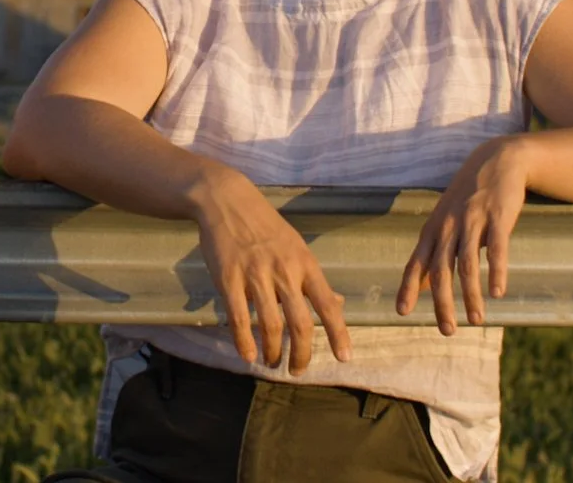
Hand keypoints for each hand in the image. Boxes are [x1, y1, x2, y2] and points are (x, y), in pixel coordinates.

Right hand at [191, 169, 350, 372]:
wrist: (227, 202)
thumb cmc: (266, 227)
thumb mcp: (297, 248)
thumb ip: (314, 279)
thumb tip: (338, 304)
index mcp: (305, 264)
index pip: (328, 304)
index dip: (338, 333)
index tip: (345, 357)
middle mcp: (284, 271)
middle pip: (300, 323)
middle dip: (301, 354)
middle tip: (298, 371)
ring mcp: (256, 275)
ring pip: (271, 325)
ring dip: (273, 351)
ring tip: (272, 363)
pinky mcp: (229, 279)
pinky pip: (239, 318)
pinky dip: (244, 341)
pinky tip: (248, 354)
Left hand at [397, 135, 530, 334]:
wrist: (497, 161)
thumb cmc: (468, 198)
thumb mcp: (445, 222)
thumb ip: (435, 252)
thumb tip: (421, 284)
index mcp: (433, 230)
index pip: (416, 263)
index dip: (408, 287)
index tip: (402, 312)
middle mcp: (449, 226)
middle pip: (441, 271)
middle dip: (442, 303)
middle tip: (447, 331)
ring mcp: (473, 221)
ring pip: (468, 264)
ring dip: (472, 296)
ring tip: (476, 320)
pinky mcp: (498, 217)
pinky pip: (497, 249)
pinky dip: (497, 272)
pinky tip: (498, 293)